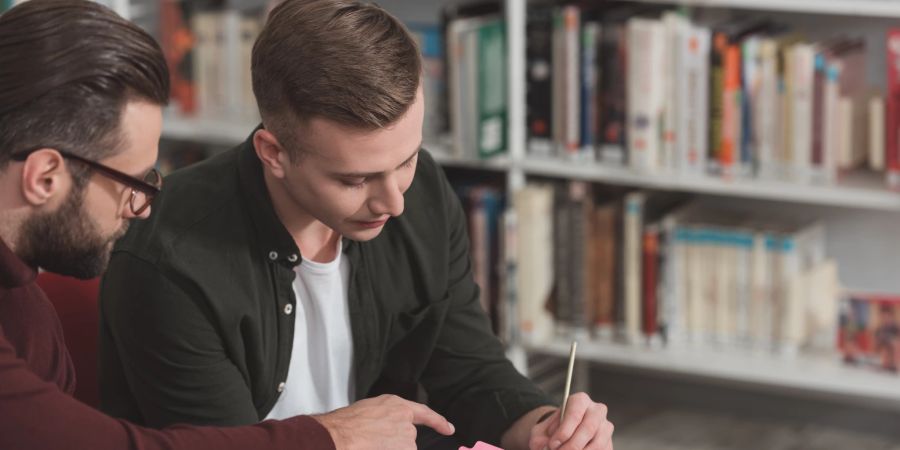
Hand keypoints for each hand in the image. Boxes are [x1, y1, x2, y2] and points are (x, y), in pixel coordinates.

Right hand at [314, 394, 454, 449]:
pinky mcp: (406, 449)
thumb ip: (386, 418)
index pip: (424, 413)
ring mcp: (406, 438)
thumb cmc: (345, 424)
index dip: (438, 422)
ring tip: (370, 445)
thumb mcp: (369, 410)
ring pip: (404, 449)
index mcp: (396, 405)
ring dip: (391, 449)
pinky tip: (374, 447)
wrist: (339, 436)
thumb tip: (386, 431)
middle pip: (408, 438)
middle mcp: (405, 420)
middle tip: (373, 442)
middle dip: (395, 443)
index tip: (449, 429)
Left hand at [528, 393, 612, 449]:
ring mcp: (606, 427)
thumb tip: (542, 447)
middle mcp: (597, 411)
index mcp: (580, 400)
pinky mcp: (609, 443)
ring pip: (598, 443)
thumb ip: (540, 437)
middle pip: (588, 428)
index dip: (563, 431)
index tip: (552, 444)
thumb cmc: (554, 430)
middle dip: (572, 445)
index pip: (575, 414)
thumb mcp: (542, 430)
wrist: (564, 435)